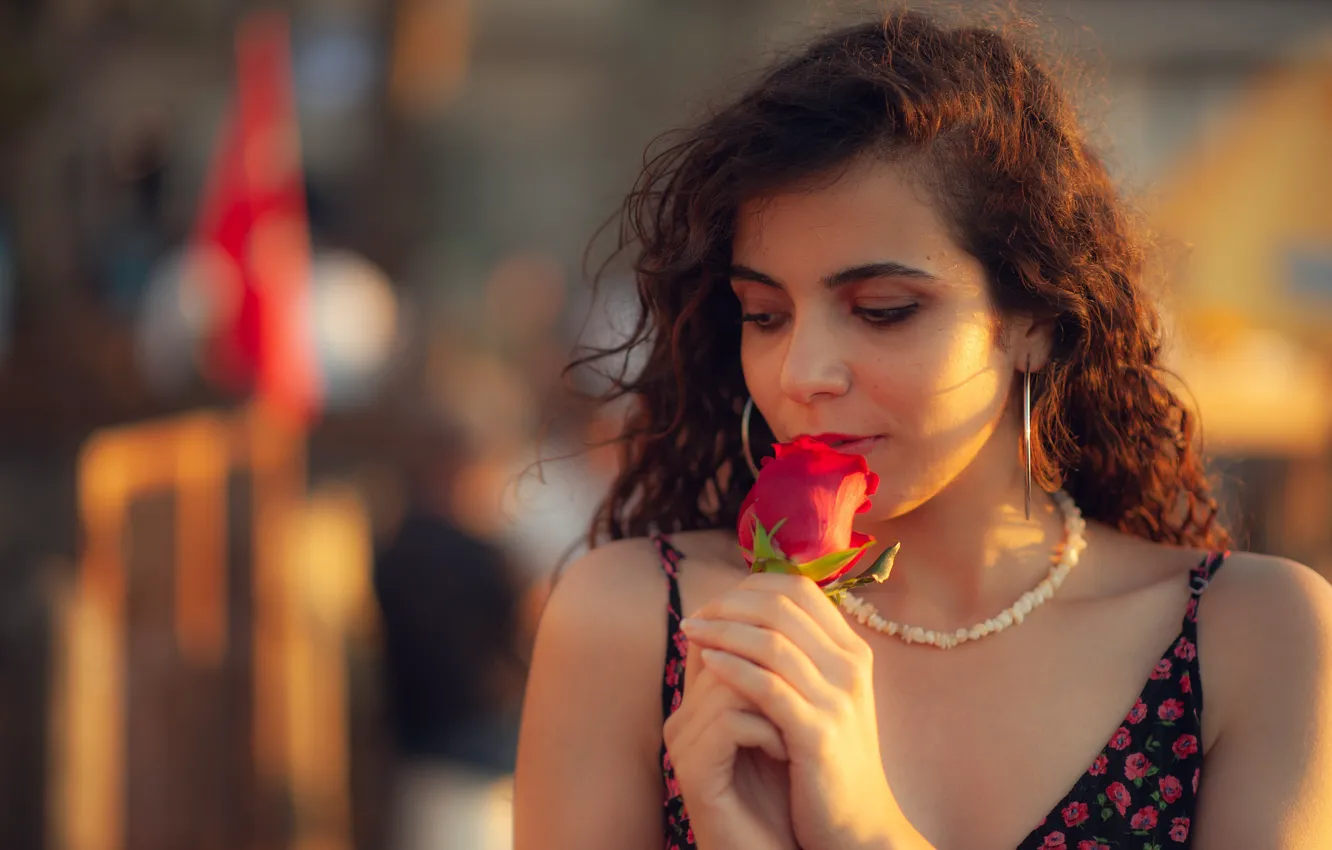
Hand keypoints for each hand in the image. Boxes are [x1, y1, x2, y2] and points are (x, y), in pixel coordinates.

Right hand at [663, 636, 797, 849]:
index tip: (805, 660)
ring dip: (775, 700)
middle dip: (773, 667)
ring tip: (796, 728)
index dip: (763, 634)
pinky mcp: (692, 771)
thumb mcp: (784, 726)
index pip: (721, 632)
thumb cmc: (786, 793)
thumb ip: (779, 680)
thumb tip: (807, 625)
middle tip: (805, 694)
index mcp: (701, 699)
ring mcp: (684, 743)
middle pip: (725, 650)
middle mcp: (684, 714)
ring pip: (728, 682)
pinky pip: (731, 722)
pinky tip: (785, 752)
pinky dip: (768, 732)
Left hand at [679, 572, 923, 849]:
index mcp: (851, 651)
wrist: (857, 826)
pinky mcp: (818, 733)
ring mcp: (837, 699)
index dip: (750, 587)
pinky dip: (732, 668)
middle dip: (729, 604)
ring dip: (722, 630)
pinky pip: (767, 686)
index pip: (799, 589)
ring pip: (772, 641)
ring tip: (690, 633)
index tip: (714, 604)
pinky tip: (706, 664)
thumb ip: (792, 657)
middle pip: (782, 607)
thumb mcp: (819, 698)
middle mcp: (849, 667)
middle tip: (694, 617)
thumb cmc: (826, 760)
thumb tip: (737, 614)